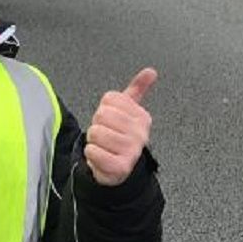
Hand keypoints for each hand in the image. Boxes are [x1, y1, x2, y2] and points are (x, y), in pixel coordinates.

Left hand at [84, 68, 156, 186]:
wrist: (119, 170)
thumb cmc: (120, 138)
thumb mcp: (129, 113)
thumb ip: (137, 89)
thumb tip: (150, 71)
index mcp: (142, 117)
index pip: (109, 99)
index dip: (104, 109)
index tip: (112, 121)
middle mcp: (140, 133)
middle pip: (101, 115)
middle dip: (98, 125)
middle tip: (107, 135)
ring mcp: (132, 150)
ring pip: (96, 133)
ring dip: (94, 141)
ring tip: (105, 147)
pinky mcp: (120, 166)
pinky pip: (92, 151)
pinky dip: (92, 154)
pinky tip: (102, 157)